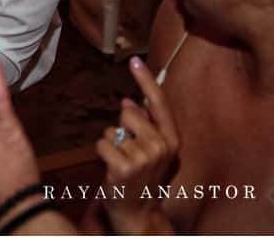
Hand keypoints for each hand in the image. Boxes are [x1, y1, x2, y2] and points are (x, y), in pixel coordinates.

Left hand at [95, 56, 178, 233]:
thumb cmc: (142, 177)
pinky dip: (102, 153)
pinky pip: (102, 143)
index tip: (134, 60)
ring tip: (121, 160)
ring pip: (113, 129)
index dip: (146, 80)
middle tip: (127, 150)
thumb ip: (145, 125)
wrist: (138, 212)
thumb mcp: (152, 151)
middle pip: (128, 113)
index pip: (158, 103)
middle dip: (122, 126)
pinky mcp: (125, 167)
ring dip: (111, 143)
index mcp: (171, 139)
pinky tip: (112, 168)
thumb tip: (129, 100)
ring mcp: (144, 157)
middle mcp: (162, 146)